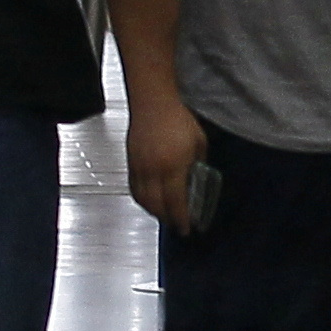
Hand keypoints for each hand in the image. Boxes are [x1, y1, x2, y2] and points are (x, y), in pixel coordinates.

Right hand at [128, 95, 208, 231]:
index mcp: (173, 166)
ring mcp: (140, 167)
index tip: (186, 228)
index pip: (176, 203)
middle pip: (157, 206)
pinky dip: (142, 200)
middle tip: (177, 224)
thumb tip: (198, 178)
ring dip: (154, 212)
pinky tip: (150, 201)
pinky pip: (134, 189)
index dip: (181, 219)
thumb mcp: (199, 142)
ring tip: (164, 215)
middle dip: (167, 219)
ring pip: (143, 200)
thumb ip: (199, 164)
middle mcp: (154, 170)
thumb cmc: (177, 117)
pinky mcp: (131, 162)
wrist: (152, 102)